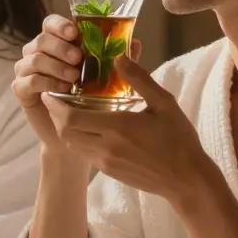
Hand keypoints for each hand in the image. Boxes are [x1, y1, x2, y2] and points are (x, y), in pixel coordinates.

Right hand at [12, 15, 140, 148]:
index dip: (60, 25)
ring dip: (55, 66)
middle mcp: (39, 52)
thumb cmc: (93, 99)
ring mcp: (27, 70)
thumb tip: (136, 43)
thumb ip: (120, 60)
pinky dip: (45, 82)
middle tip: (78, 58)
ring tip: (74, 78)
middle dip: (60, 47)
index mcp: (57, 43)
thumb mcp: (111, 78)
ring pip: (34, 58)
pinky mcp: (22, 90)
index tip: (74, 32)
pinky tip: (61, 90)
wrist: (78, 132)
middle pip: (42, 39)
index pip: (51, 24)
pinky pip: (28, 80)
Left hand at [42, 56, 210, 203]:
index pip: (72, 117)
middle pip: (66, 132)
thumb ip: (139, 79)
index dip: (56, 105)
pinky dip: (79, 139)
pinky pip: (85, 154)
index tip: (50, 91)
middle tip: (56, 99)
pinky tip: (88, 128)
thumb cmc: (179, 139)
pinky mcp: (109, 172)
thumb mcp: (164, 103)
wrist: (187, 180)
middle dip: (56, 116)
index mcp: (118, 127)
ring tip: (68, 111)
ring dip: (65, 128)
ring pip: (72, 145)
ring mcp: (106, 163)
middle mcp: (106, 147)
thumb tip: (119, 57)